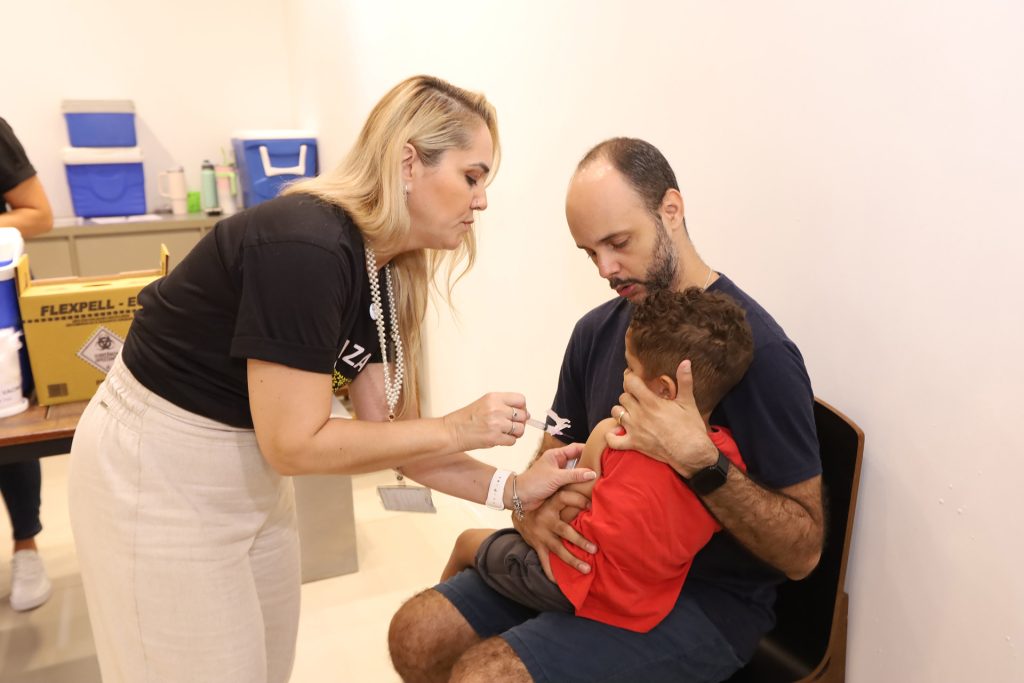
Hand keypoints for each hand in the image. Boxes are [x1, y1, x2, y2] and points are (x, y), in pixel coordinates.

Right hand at [442, 392, 528, 450]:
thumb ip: (504, 406)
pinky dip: (508, 441)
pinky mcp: (494, 438)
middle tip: (510, 426)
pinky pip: (512, 441)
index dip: (523, 407)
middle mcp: (496, 409)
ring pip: (520, 429)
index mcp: (494, 397)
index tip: (518, 413)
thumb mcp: (484, 403)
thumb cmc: (466, 418)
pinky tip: (498, 438)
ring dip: (515, 433)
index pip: (521, 399)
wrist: (451, 431)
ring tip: (504, 433)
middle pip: (523, 415)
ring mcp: (496, 424)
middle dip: (520, 422)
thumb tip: (527, 414)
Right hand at [513, 489, 594, 580]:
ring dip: (572, 560)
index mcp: (551, 502)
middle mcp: (546, 519)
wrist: (518, 509)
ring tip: (587, 568)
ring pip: (558, 549)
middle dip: (580, 541)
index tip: (593, 505)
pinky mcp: (537, 544)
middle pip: (564, 531)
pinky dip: (551, 572)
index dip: (579, 500)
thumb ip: (571, 486)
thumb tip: (593, 475)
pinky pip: (544, 560)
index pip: (565, 497)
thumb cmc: (544, 498)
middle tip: (595, 549)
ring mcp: (541, 534)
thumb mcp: (554, 489)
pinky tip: (559, 582)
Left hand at [515, 442, 594, 508]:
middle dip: (589, 464)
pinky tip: (589, 489)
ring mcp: (559, 475)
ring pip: (576, 474)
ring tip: (600, 479)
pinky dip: (579, 486)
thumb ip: (574, 475)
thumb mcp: (556, 477)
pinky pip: (572, 484)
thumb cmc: (534, 483)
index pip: (576, 448)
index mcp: (556, 455)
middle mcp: (559, 463)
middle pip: (578, 461)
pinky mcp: (559, 486)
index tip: (601, 452)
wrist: (520, 497)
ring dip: (584, 477)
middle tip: (604, 467)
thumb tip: (592, 473)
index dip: (589, 449)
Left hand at [605, 360, 718, 477]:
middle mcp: (639, 414)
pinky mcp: (633, 444)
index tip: (634, 378)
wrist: (691, 454)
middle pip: (623, 397)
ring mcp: (634, 430)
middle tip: (638, 397)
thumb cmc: (691, 428)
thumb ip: (684, 381)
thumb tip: (686, 362)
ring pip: (616, 413)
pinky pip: (613, 440)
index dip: (630, 378)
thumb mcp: (688, 402)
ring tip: (631, 412)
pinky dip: (612, 436)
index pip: (631, 383)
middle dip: (629, 395)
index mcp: (651, 402)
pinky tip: (618, 432)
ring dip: (621, 411)